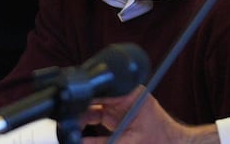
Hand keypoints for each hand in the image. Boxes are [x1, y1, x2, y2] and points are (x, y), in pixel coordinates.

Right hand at [81, 86, 218, 143]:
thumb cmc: (161, 140)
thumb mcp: (130, 142)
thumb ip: (104, 143)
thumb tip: (82, 142)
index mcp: (130, 94)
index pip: (101, 91)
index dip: (85, 99)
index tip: (72, 107)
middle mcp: (123, 97)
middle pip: (94, 100)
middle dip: (80, 110)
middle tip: (68, 123)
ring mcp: (120, 108)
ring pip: (92, 110)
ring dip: (82, 120)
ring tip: (72, 130)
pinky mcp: (118, 119)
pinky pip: (97, 121)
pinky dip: (88, 129)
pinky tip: (79, 135)